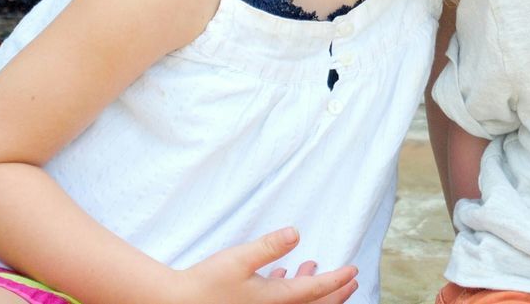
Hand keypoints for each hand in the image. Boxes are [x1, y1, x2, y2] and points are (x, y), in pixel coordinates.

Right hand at [176, 227, 358, 303]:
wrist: (176, 303)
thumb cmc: (206, 283)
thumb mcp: (239, 259)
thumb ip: (270, 246)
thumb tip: (297, 233)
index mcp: (275, 300)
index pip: (315, 291)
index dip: (336, 280)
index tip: (353, 271)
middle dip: (334, 293)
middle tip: (351, 281)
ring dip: (312, 290)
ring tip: (315, 268)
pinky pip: (279, 303)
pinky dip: (289, 291)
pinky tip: (282, 274)